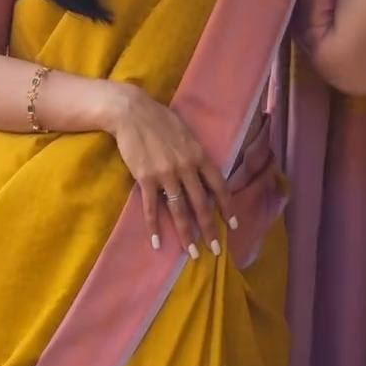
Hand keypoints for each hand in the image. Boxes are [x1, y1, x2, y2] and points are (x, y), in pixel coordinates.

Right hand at [106, 84, 236, 256]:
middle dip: (210, 229)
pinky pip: (152, 207)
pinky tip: (158, 242)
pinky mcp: (145, 178)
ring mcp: (166, 174)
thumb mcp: (186, 133)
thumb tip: (205, 172)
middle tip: (216, 250)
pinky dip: (154, 226)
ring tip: (193, 253)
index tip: (233, 225)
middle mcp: (186, 167)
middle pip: (201, 204)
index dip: (227, 207)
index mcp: (199, 155)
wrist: (131, 112)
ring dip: (187, 234)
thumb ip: (196, 153)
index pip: (219, 186)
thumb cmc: (160, 118)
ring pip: (179, 210)